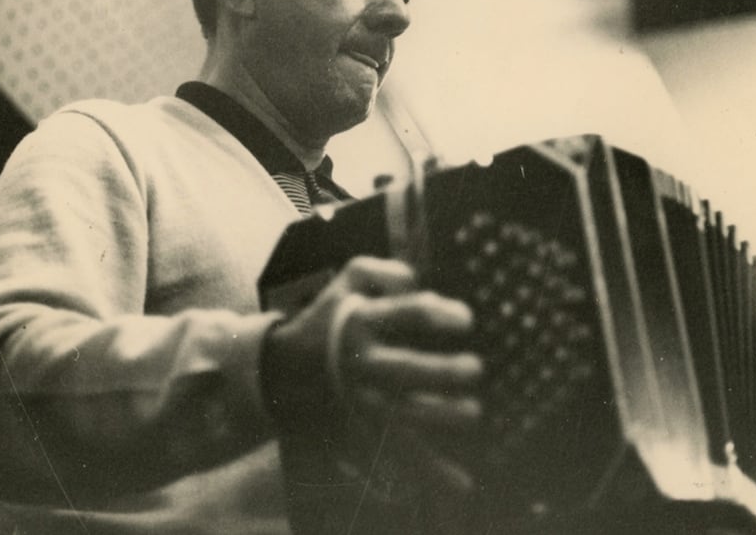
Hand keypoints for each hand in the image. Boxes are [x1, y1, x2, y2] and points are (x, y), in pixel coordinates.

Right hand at [262, 256, 482, 494]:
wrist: (280, 370)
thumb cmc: (328, 317)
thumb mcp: (347, 280)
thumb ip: (384, 271)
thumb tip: (417, 283)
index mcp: (360, 321)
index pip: (403, 314)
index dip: (435, 314)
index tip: (467, 320)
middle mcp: (360, 362)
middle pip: (403, 369)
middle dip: (440, 372)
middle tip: (475, 368)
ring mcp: (361, 400)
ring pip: (402, 414)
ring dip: (439, 416)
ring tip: (473, 412)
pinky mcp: (362, 429)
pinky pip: (396, 453)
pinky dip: (429, 470)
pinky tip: (461, 483)